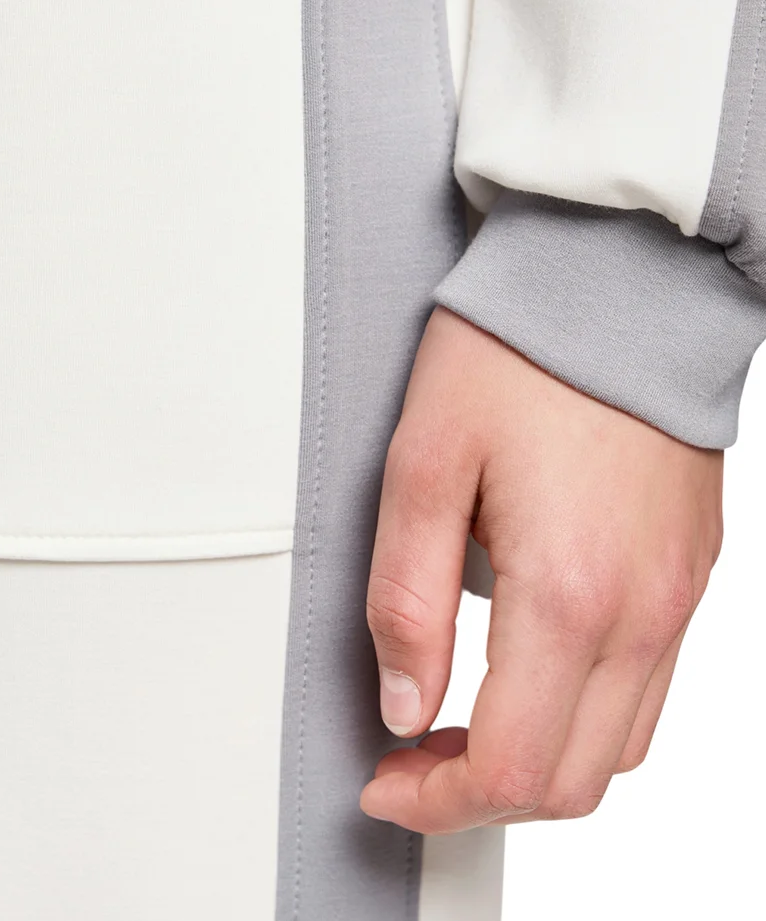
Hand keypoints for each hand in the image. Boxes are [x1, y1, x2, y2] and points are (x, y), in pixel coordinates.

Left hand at [360, 306, 722, 832]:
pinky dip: (589, 715)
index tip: (387, 780)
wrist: (617, 276)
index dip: (436, 802)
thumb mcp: (421, 464)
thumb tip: (403, 703)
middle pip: (572, 783)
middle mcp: (641, 612)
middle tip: (413, 760)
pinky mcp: (692, 571)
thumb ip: (404, 598)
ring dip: (539, 762)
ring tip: (464, 720)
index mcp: (569, 594)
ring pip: (620, 748)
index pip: (509, 769)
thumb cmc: (519, 350)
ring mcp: (677, 597)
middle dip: (482, 797)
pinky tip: (532, 669)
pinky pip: (652, 687)